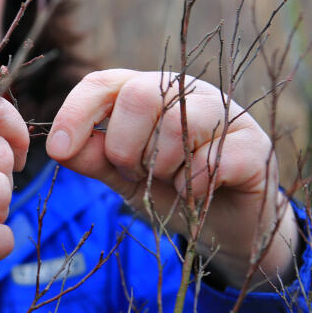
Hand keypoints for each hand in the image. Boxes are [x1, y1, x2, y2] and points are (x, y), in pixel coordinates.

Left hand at [45, 69, 296, 288]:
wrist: (230, 229)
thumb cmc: (174, 192)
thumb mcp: (125, 177)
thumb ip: (94, 159)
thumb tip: (58, 146)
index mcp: (150, 92)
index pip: (104, 83)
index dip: (76, 112)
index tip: (57, 148)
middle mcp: (188, 93)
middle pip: (138, 96)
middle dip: (125, 147)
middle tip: (137, 173)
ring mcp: (226, 114)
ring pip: (174, 125)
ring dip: (161, 169)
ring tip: (173, 182)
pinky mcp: (254, 147)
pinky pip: (209, 161)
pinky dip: (192, 187)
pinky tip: (198, 194)